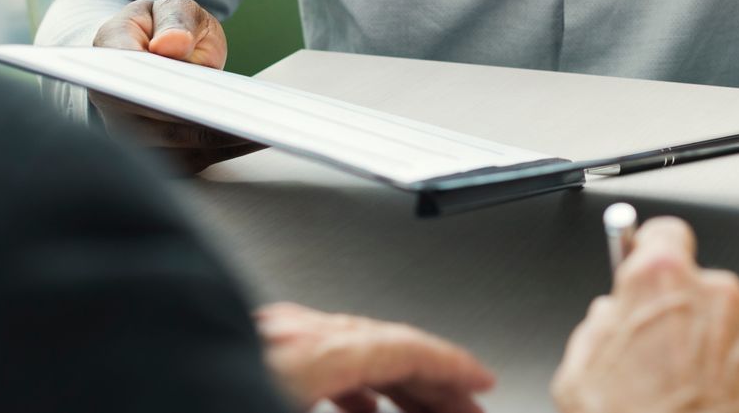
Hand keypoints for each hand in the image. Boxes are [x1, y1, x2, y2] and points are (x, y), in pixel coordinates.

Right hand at [90, 0, 256, 173]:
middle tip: (250, 117)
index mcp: (107, 59)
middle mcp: (112, 105)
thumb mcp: (170, 8)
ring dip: (223, 142)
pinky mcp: (157, 155)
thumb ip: (174, 20)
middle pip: (159, 127)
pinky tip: (257, 136)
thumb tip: (172, 44)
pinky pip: (193, 160)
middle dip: (207, 125)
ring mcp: (131, 136)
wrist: (150, 51)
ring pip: (177, 152)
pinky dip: (226, 150)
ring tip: (265, 126)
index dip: (164, 91)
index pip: (129, 81)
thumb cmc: (157, 29)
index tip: (203, 92)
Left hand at [256, 302, 494, 412]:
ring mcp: (273, 336)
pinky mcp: (257, 347)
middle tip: (466, 407)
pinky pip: (326, 352)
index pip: (404, 346)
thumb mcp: (299, 412)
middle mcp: (294, 333)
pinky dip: (358, 376)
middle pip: (386, 344)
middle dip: (433, 378)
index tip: (481, 380)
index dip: (453, 364)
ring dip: (398, 378)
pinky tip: (365, 404)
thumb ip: (363, 407)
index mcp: (309, 354)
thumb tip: (423, 410)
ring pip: (357, 345)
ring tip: (426, 409)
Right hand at [551, 217, 738, 412]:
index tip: (651, 261)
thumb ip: (600, 326)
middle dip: (686, 317)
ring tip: (692, 398)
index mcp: (662, 283)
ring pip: (734, 330)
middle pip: (702, 288)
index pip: (666, 233)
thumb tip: (610, 318)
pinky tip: (719, 411)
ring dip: (717, 355)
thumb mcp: (579, 375)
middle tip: (663, 362)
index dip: (655, 250)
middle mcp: (717, 296)